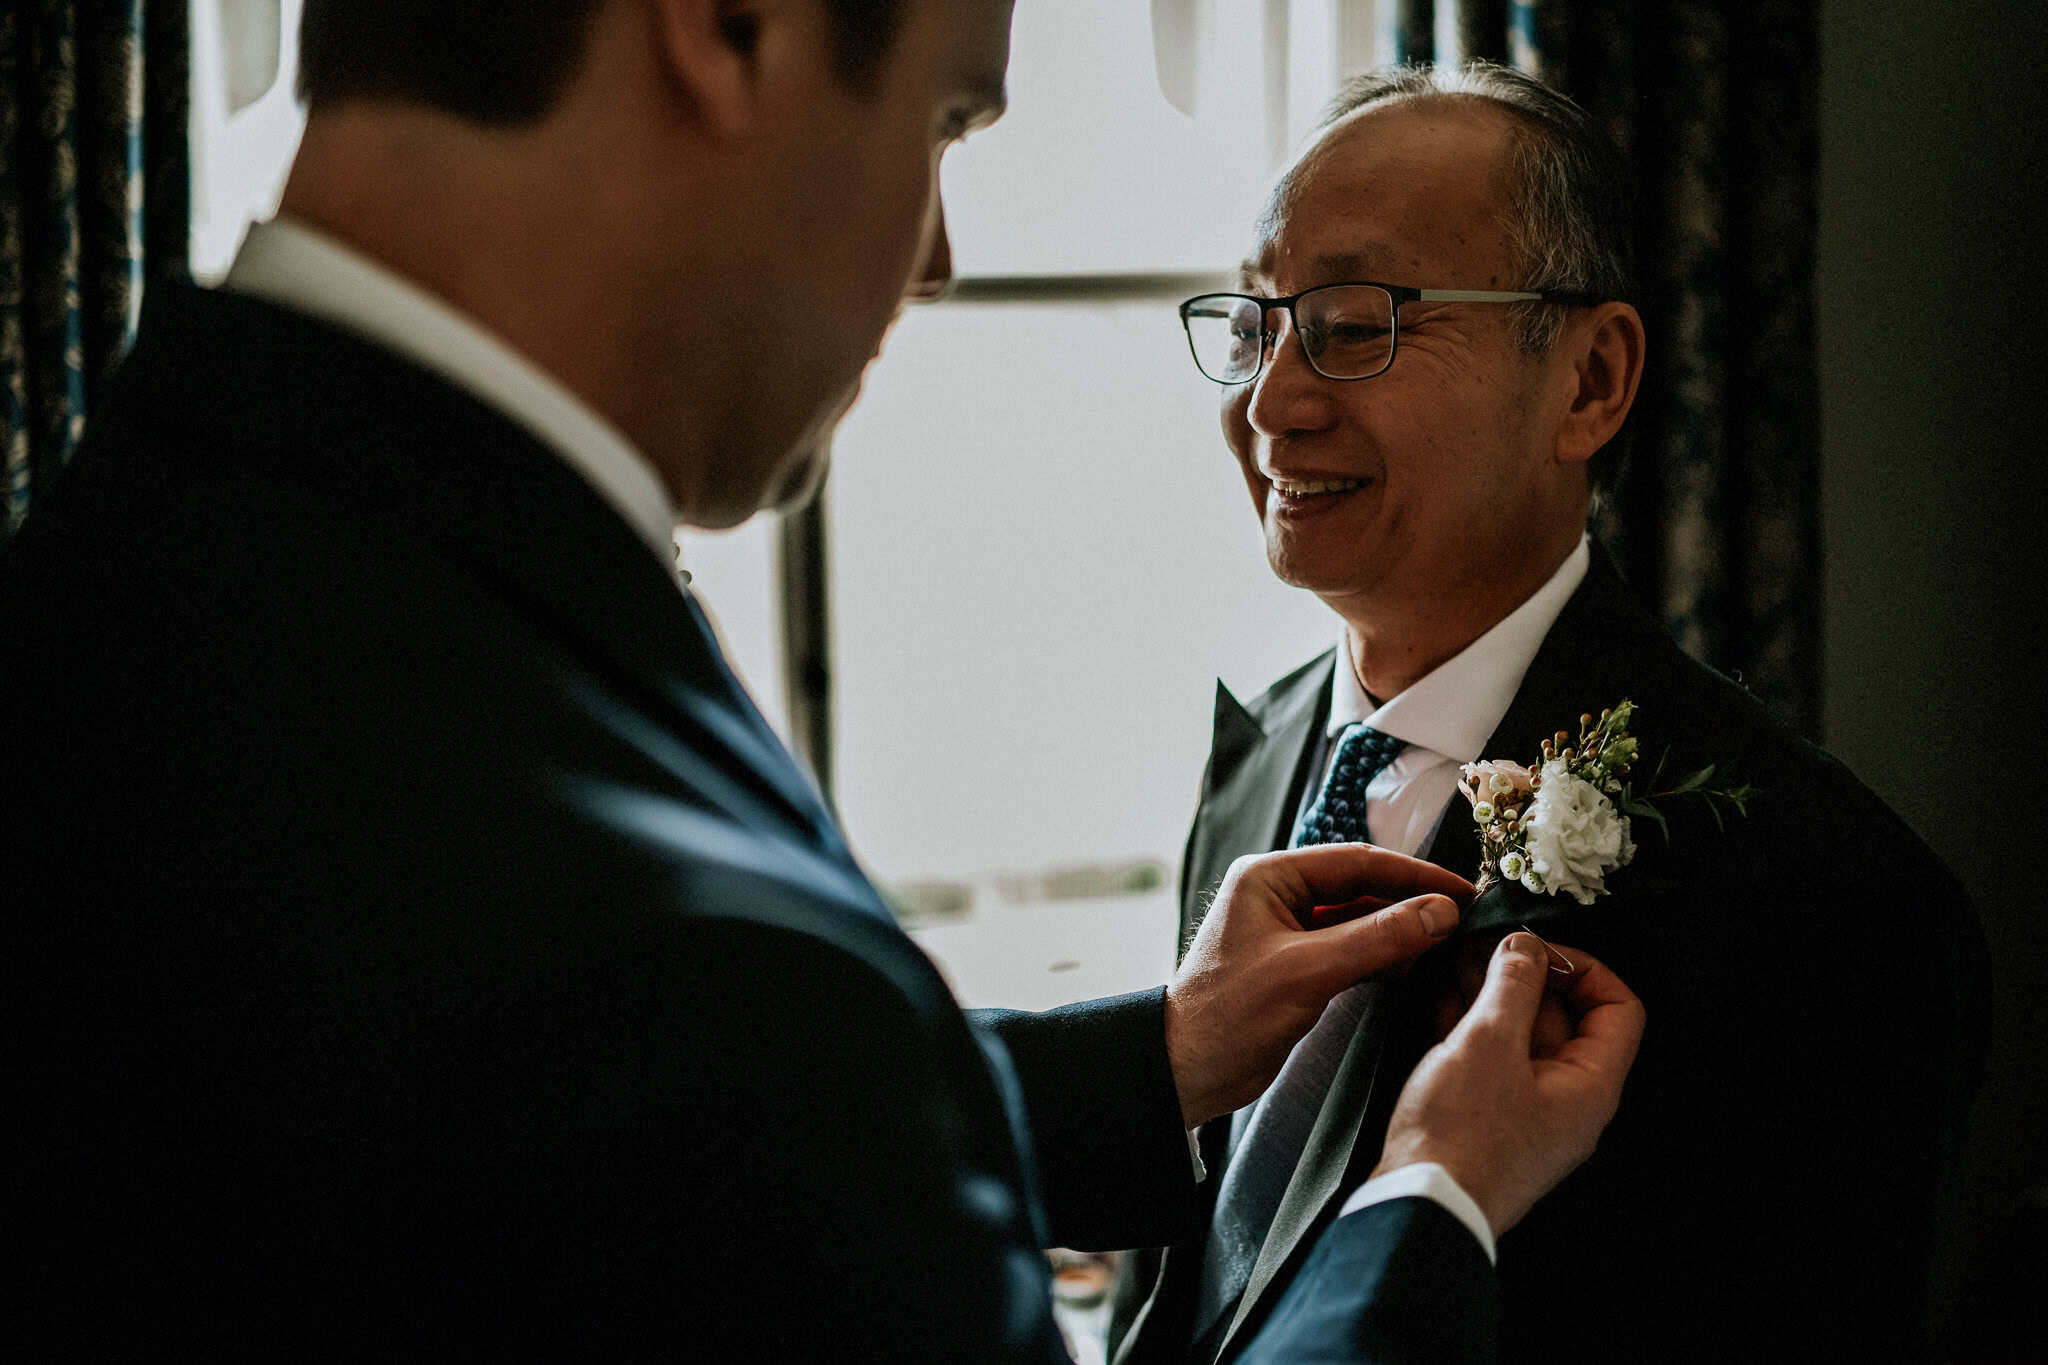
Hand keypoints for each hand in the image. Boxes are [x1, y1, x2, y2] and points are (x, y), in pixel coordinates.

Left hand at [1164, 845, 1472, 1128]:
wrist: (1184, 1071)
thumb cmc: (1228, 1015)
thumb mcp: (1308, 972)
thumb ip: (1378, 939)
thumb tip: (1440, 912)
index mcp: (1270, 877)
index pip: (1358, 862)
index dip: (1416, 874)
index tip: (1463, 890)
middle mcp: (1280, 895)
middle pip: (1363, 887)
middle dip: (1413, 901)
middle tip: (1466, 916)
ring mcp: (1289, 931)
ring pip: (1361, 920)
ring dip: (1402, 931)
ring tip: (1452, 941)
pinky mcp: (1297, 965)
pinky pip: (1352, 949)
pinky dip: (1384, 956)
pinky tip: (1418, 966)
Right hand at [1374, 933, 1644, 1237]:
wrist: (1420, 1206)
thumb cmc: (1462, 1137)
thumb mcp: (1488, 1042)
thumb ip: (1512, 985)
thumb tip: (1525, 947)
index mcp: (1589, 1087)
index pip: (1617, 1009)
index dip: (1583, 968)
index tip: (1538, 950)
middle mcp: (1568, 1101)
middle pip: (1565, 1019)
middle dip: (1525, 975)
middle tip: (1485, 946)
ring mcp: (1529, 1111)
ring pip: (1523, 1037)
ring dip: (1495, 995)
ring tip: (1458, 961)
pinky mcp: (1492, 1119)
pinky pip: (1495, 1060)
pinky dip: (1476, 1026)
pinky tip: (1447, 999)